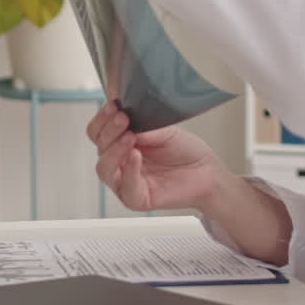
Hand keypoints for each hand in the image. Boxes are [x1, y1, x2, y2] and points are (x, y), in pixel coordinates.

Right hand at [86, 101, 227, 211]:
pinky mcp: (136, 198)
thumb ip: (140, 126)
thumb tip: (122, 117)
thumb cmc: (185, 151)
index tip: (113, 105)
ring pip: (104, 168)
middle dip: (108, 131)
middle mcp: (120, 161)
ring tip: (130, 137)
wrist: (206, 170)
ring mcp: (125, 180)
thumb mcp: (162, 129)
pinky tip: (136, 155)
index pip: (98, 131)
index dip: (102, 118)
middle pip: (98, 147)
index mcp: (121, 142)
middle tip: (122, 118)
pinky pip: (125, 186)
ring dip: (114, 150)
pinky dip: (129, 170)